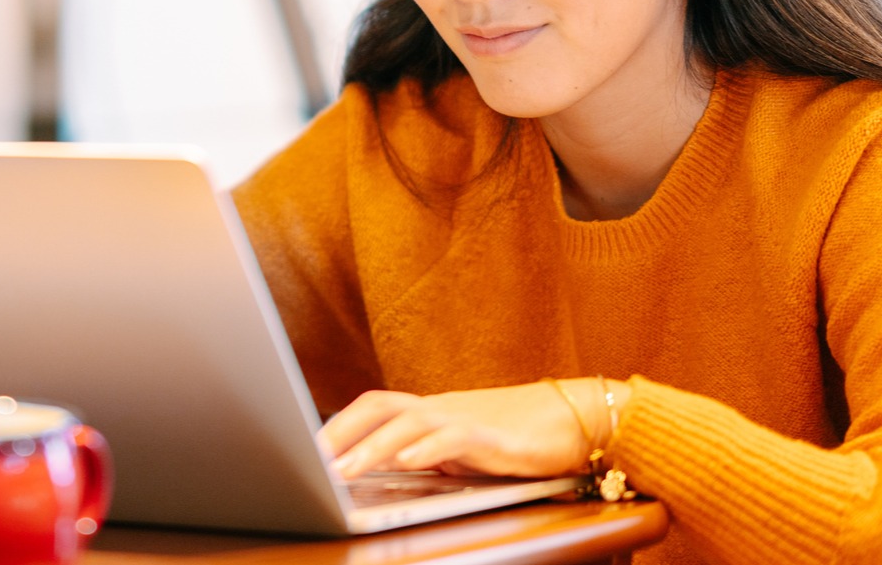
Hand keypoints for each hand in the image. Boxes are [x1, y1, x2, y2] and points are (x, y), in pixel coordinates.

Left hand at [317, 381, 611, 479]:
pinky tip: (406, 462)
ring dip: (371, 447)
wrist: (578, 419)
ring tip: (342, 470)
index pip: (373, 408)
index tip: (303, 449)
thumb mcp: (463, 451)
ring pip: (409, 423)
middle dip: (340, 432)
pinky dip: (426, 449)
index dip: (337, 426)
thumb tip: (383, 474)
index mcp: (430, 412)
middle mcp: (442, 409)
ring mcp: (466, 419)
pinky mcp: (494, 436)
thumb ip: (426, 457)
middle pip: (379, 406)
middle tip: (309, 460)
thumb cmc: (519, 437)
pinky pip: (453, 437)